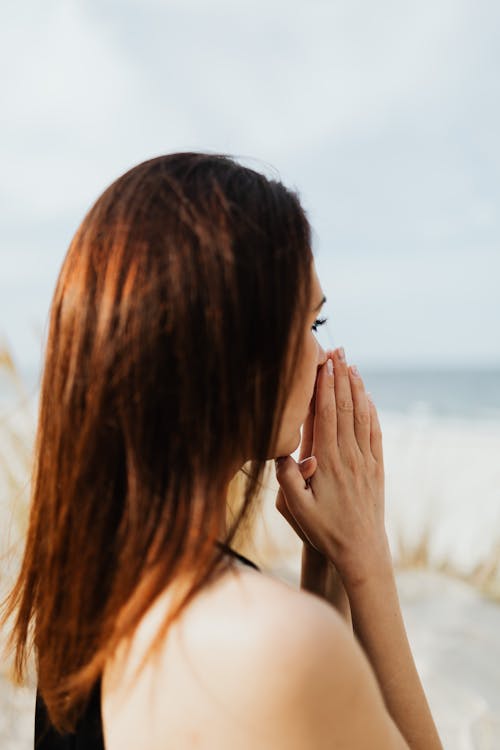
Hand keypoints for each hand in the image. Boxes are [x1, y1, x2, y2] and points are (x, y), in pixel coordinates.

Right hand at [274, 347, 387, 585]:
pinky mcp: (376, 468)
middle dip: (341, 377)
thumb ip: (287, 480)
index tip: (323, 363)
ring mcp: (365, 461)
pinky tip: (368, 397)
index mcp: (328, 462)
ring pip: (362, 416)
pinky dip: (371, 411)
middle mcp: (350, 456)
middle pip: (346, 407)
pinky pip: (374, 433)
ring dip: (357, 388)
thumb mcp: (297, 510)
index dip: (325, 386)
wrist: (361, 551)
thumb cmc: (324, 531)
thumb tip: (279, 452)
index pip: (327, 415)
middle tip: (338, 351)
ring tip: (351, 364)